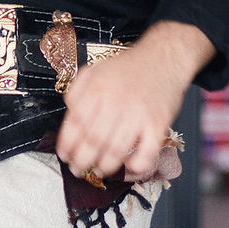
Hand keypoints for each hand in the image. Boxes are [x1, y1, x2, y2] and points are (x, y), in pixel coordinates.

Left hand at [56, 20, 208, 183]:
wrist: (164, 57)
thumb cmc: (128, 67)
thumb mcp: (95, 69)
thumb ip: (77, 90)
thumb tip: (68, 113)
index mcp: (97, 88)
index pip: (76, 123)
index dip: (67, 144)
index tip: (64, 155)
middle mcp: (116, 100)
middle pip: (93, 140)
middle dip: (82, 160)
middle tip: (78, 169)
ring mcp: (138, 113)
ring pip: (116, 150)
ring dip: (105, 166)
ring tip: (99, 170)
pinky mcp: (158, 123)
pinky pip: (147, 152)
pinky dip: (137, 165)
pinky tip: (129, 166)